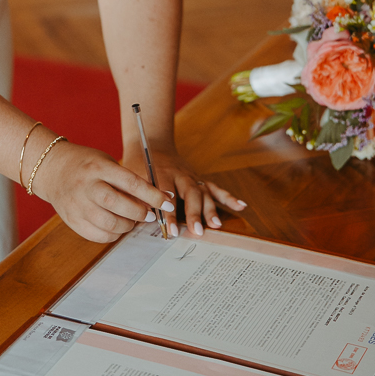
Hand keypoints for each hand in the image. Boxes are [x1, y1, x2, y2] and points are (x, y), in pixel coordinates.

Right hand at [32, 137, 174, 242]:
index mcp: (98, 167)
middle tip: (149, 215)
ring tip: (133, 220)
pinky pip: (98, 235)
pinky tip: (117, 227)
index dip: (152, 194)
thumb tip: (155, 200)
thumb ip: (126, 180)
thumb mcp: (106, 162)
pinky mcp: (72, 220)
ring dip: (128, 226)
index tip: (168, 201)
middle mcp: (86, 186)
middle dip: (140, 213)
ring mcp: (77, 205)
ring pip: (109, 224)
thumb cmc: (87, 164)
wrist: (52, 170)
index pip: (130, 182)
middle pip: (118, 205)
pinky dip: (113, 234)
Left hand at [122, 146, 245, 237]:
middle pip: (190, 193)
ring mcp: (192, 176)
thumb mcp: (133, 178)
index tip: (171, 230)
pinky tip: (241, 206)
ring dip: (210, 209)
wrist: (151, 144)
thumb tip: (142, 219)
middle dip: (194, 213)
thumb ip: (138, 197)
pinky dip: (228, 197)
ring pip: (204, 192)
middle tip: (197, 231)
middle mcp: (180, 174)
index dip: (169, 213)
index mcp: (161, 172)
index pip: (166, 194)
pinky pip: (215, 188)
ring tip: (216, 225)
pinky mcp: (200, 179)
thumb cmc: (139, 165)